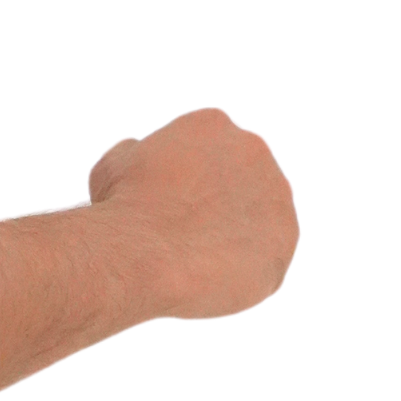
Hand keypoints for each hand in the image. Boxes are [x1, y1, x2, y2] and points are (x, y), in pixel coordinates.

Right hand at [88, 109, 298, 318]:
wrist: (145, 253)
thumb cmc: (124, 207)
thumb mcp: (115, 164)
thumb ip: (138, 154)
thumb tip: (141, 153)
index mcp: (211, 125)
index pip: (204, 149)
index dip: (179, 178)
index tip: (160, 200)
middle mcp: (251, 151)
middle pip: (237, 178)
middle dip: (212, 201)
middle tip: (179, 229)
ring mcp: (275, 195)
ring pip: (255, 216)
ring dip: (231, 233)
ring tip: (194, 256)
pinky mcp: (285, 239)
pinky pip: (266, 254)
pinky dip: (242, 266)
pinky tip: (211, 274)